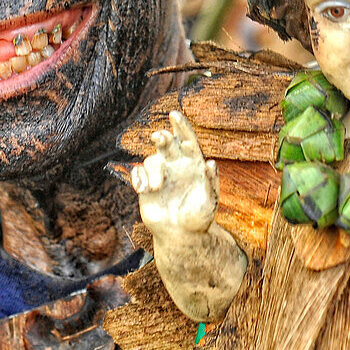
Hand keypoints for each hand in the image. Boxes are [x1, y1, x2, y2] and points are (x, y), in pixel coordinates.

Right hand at [131, 110, 218, 235]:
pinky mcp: (146, 185)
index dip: (181, 126)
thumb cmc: (199, 217)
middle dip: (161, 137)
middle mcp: (176, 164)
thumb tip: (211, 163)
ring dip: (153, 171)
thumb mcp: (209, 201)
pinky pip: (138, 173)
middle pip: (167, 143)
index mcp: (193, 163)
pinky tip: (143, 190)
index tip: (174, 114)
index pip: (188, 140)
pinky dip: (139, 178)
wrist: (181, 235)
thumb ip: (211, 182)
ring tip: (157, 187)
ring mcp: (160, 174)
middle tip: (158, 137)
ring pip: (151, 159)